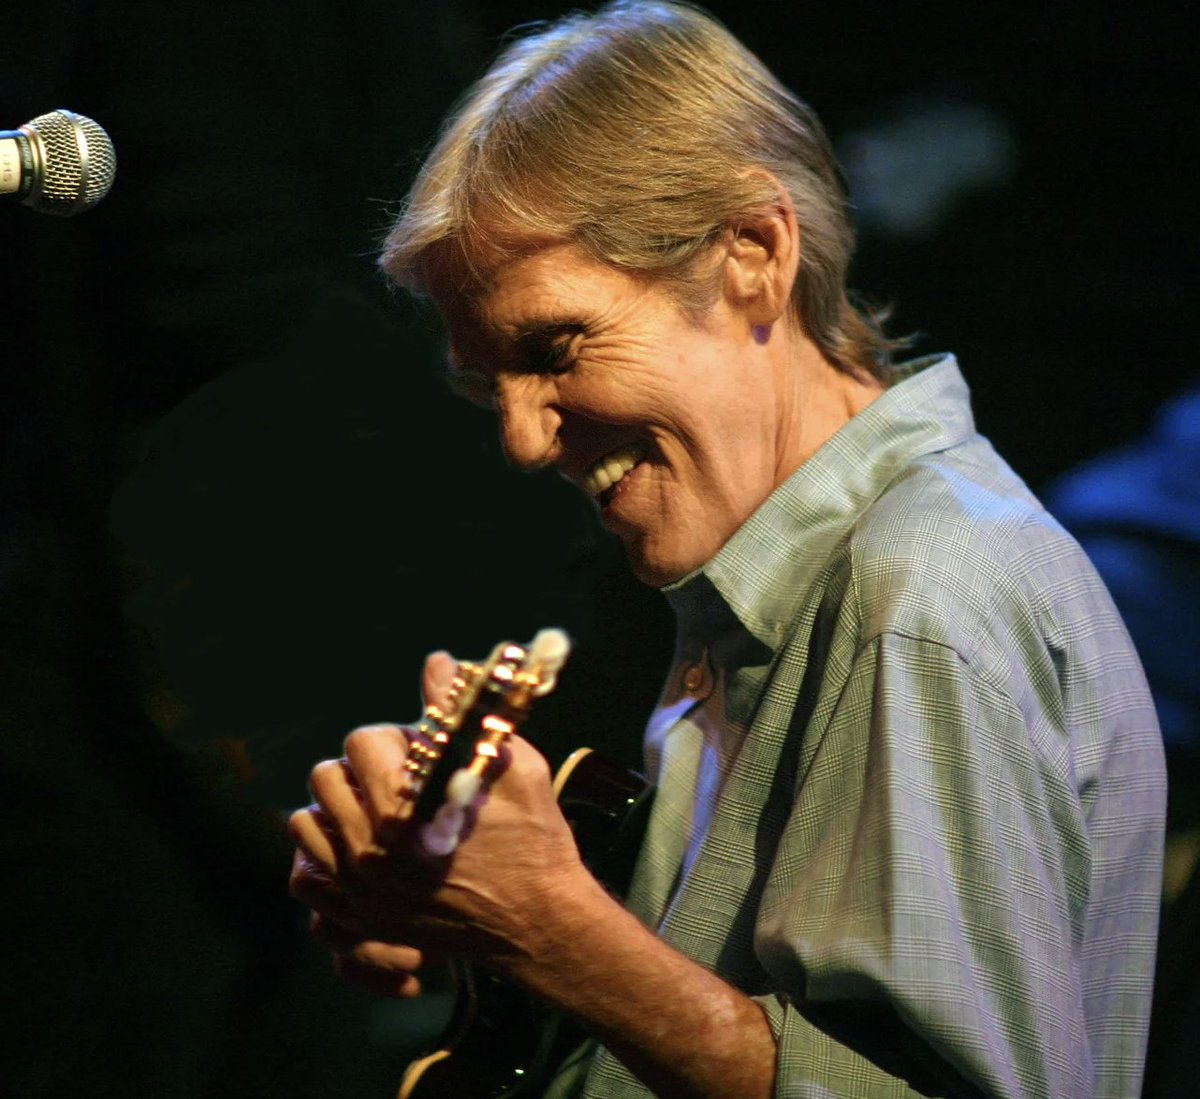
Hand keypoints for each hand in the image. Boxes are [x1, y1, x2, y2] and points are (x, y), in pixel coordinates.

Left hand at [289, 651, 590, 974]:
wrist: (541, 920)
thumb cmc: (534, 835)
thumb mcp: (509, 762)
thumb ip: (464, 711)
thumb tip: (437, 662)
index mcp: (405, 807)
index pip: (361, 742)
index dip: (395, 737)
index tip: (422, 751)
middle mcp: (372, 850)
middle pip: (326, 777)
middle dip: (363, 767)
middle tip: (400, 777)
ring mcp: (362, 889)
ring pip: (306, 823)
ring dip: (338, 807)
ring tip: (378, 810)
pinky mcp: (363, 917)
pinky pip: (308, 877)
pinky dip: (328, 853)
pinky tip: (363, 846)